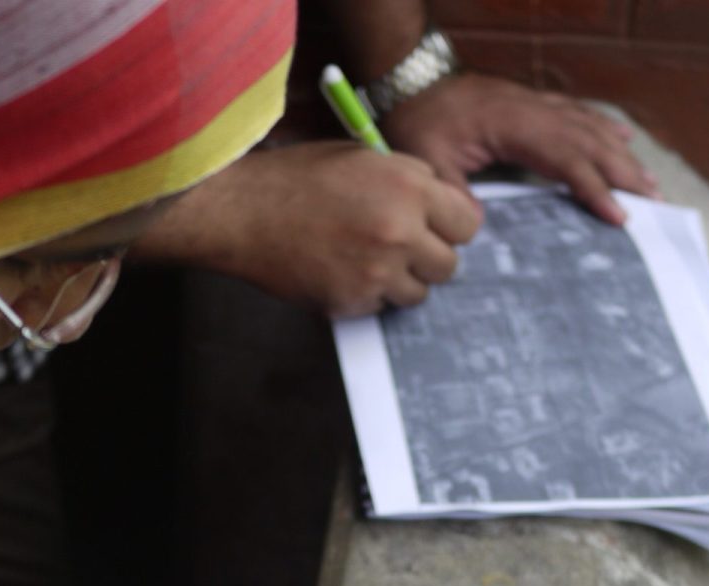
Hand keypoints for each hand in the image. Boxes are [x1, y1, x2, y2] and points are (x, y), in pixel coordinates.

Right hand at [130, 142, 482, 315]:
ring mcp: (377, 272)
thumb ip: (410, 180)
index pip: (467, 224)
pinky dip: (367, 293)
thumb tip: (448, 207)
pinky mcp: (352, 302)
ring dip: (400, 280)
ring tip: (366, 258)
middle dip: (427, 257)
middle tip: (398, 246)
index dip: (450, 226)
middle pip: (447, 265)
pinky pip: (380, 306)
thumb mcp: (362, 157)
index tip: (434, 227)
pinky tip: (340, 269)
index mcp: (408, 186)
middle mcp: (400, 231)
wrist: (241, 211)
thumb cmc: (297, 178)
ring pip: (418, 293)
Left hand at [381, 73, 657, 225]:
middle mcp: (534, 112)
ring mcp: (536, 105)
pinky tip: (622, 139)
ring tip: (649, 180)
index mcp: (513, 127)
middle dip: (624, 174)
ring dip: (621, 155)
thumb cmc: (418, 122)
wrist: (412, 81)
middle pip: (590, 143)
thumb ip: (453, 192)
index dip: (594, 188)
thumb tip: (477, 225)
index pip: (565, 159)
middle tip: (654, 202)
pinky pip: (578, 113)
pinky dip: (603, 127)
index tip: (618, 215)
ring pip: (589, 128)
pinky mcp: (533, 103)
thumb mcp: (426, 161)